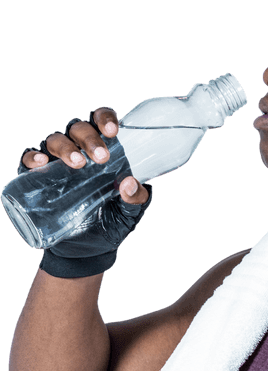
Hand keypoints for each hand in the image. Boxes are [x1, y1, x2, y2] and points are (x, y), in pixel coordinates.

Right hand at [19, 107, 151, 276]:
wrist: (87, 252)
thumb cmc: (110, 224)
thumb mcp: (128, 215)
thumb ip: (136, 200)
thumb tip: (130, 183)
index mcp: (102, 151)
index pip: (100, 122)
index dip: (105, 119)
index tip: (113, 132)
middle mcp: (78, 151)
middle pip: (78, 128)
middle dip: (89, 138)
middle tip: (101, 158)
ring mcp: (57, 164)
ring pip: (55, 139)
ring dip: (65, 147)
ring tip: (78, 164)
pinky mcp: (39, 179)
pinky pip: (29, 159)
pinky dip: (32, 157)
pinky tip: (41, 163)